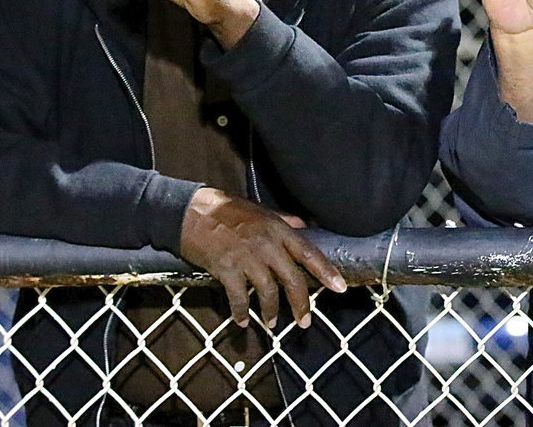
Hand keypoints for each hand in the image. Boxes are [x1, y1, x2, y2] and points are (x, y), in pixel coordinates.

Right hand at [179, 187, 346, 328]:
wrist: (192, 212)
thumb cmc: (228, 210)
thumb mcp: (262, 210)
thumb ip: (285, 220)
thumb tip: (304, 226)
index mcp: (279, 230)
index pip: (309, 253)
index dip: (327, 272)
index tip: (340, 288)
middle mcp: (267, 245)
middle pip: (292, 280)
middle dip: (301, 304)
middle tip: (304, 321)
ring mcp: (246, 258)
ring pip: (268, 292)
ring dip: (271, 311)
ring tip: (272, 323)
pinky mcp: (226, 269)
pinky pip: (238, 298)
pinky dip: (241, 312)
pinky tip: (242, 321)